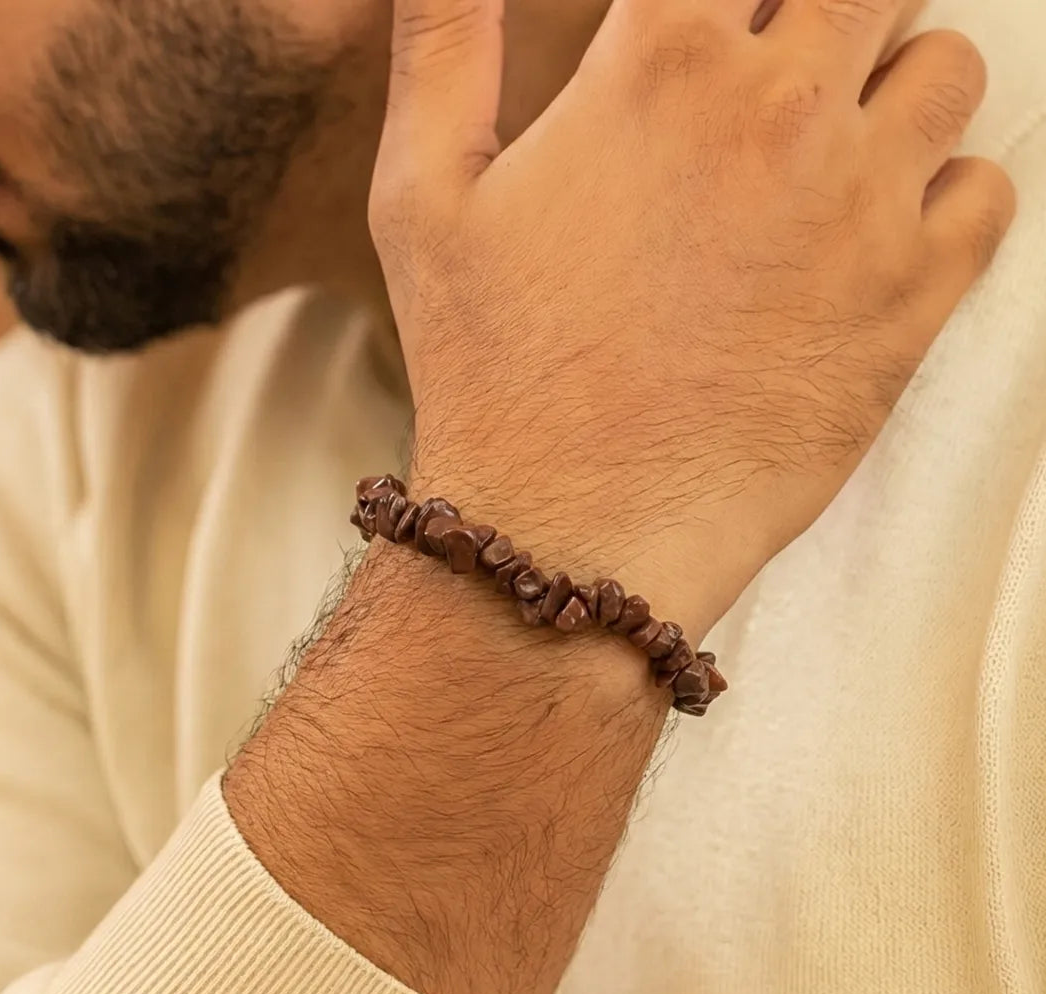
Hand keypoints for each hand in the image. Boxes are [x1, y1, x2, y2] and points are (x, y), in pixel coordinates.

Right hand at [370, 0, 1014, 636]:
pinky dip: (943, 198)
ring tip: (829, 157)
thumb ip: (443, 45)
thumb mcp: (421, 197)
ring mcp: (859, 205)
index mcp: (661, 64)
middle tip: (782, 76)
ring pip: (944, 68)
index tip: (714, 34)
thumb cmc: (490, 374)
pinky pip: (985, 193)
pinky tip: (870, 240)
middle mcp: (779, 111)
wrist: (571, 530)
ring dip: (893, 91)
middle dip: (826, 11)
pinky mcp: (911, 303)